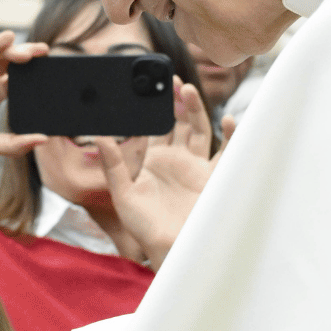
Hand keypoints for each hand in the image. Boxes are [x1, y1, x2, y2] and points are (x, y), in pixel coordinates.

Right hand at [0, 31, 49, 172]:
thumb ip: (15, 143)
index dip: (33, 75)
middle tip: (46, 54)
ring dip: (14, 51)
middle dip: (27, 58)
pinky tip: (6, 38)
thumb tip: (43, 140)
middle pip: (9, 64)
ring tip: (32, 52)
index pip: (17, 81)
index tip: (52, 73)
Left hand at [93, 83, 218, 269]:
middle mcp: (176, 160)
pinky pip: (226, 152)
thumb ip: (114, 165)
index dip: (155, 108)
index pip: (156, 127)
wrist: (172, 251)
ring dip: (195, 109)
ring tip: (188, 89)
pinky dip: (231, 136)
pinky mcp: (214, 177)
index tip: (151, 87)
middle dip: (176, 101)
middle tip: (171, 80)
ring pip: (199, 129)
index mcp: (154, 162)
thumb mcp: (123, 194)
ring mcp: (196, 167)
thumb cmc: (145, 228)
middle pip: (179, 122)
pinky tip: (229, 120)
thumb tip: (100, 137)